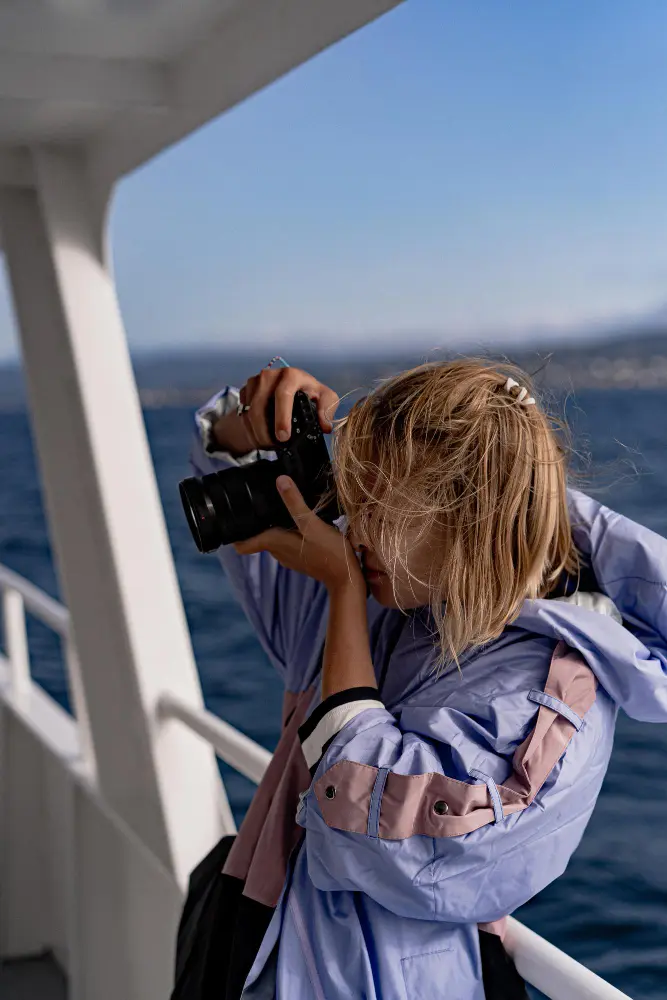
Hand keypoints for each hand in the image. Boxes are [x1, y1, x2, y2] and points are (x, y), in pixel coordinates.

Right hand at [216, 365, 339, 451]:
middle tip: (274, 445)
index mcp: (292, 375)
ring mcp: (256, 380)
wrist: (291, 391)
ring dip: (258, 431)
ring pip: (250, 412)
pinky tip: (261, 433)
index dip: (282, 417)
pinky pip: (243, 412)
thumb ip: (328, 410)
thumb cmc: (310, 395)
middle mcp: (271, 374)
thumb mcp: (325, 399)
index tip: (284, 437)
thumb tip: (325, 426)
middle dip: (265, 430)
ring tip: (269, 442)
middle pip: (261, 406)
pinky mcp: (246, 389)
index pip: (283, 394)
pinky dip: (250, 426)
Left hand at [233, 476, 364, 593]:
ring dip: (274, 525)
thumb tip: (279, 480)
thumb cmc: (329, 552)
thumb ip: (295, 502)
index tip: (235, 517)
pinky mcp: (301, 557)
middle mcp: (277, 552)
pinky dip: (288, 531)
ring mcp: (289, 556)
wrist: (346, 578)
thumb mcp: (312, 523)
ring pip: (273, 538)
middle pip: (258, 537)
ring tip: (281, 506)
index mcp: (274, 543)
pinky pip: (287, 542)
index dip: (235, 533)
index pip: (242, 545)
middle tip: (260, 500)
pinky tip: (300, 520)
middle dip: (256, 522)